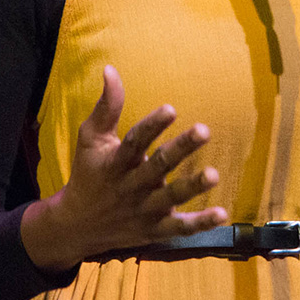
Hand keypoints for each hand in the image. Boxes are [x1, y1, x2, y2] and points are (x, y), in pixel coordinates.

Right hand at [20, 65, 228, 271]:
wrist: (77, 226)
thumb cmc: (88, 173)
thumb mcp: (90, 139)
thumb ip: (106, 107)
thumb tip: (110, 69)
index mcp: (115, 163)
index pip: (134, 142)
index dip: (151, 126)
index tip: (170, 108)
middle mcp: (131, 187)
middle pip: (158, 167)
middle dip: (181, 149)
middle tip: (204, 130)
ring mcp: (144, 210)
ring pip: (171, 198)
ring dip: (193, 187)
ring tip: (214, 174)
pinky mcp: (154, 230)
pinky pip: (179, 228)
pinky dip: (200, 223)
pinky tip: (222, 214)